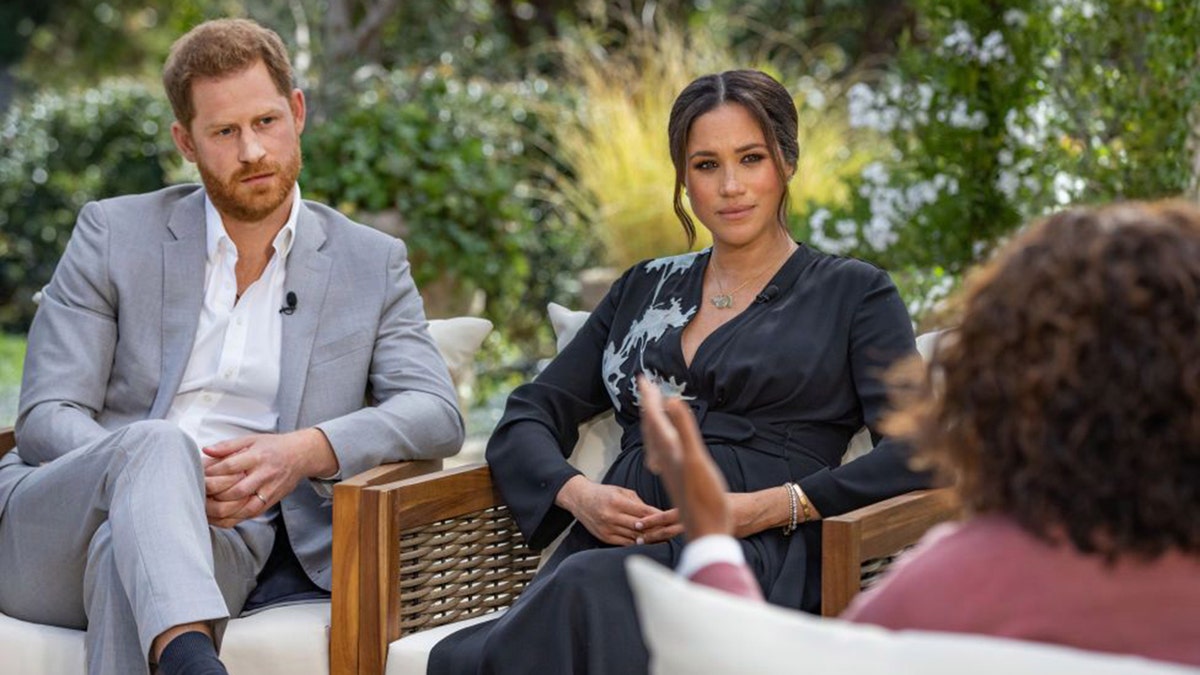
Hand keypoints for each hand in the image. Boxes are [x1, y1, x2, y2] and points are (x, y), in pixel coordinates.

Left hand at [203, 428, 335, 527]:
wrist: (300, 456)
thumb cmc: (273, 447)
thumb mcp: (251, 439)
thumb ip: (227, 446)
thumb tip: (206, 451)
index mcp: (257, 456)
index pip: (231, 467)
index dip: (212, 473)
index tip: (199, 475)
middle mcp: (264, 475)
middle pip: (235, 490)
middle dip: (213, 495)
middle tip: (197, 494)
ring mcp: (268, 491)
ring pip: (242, 508)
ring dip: (220, 511)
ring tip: (203, 509)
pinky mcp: (270, 502)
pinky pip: (248, 515)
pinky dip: (231, 519)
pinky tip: (217, 518)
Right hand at [555, 475, 675, 545]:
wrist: (580, 500)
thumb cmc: (603, 493)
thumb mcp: (621, 491)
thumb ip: (638, 503)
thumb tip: (655, 513)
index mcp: (616, 501)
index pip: (642, 511)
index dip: (657, 516)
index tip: (670, 519)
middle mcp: (611, 516)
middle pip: (639, 526)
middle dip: (656, 529)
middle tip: (671, 531)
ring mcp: (607, 528)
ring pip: (633, 536)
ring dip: (649, 538)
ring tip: (663, 538)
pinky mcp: (605, 537)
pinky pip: (625, 543)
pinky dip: (637, 543)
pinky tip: (646, 541)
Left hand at [638, 376, 732, 539]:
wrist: (708, 531)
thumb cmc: (705, 499)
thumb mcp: (696, 460)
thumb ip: (683, 430)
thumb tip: (670, 400)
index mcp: (669, 450)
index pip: (654, 418)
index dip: (649, 397)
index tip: (642, 377)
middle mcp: (665, 459)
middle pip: (651, 427)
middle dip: (648, 405)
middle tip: (644, 386)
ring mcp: (670, 470)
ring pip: (655, 441)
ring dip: (652, 422)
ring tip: (651, 410)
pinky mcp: (676, 479)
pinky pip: (662, 454)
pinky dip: (660, 442)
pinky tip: (663, 447)